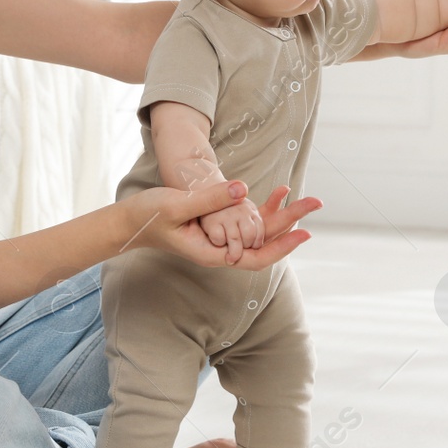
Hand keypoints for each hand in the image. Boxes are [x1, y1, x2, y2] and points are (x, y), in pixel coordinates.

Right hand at [123, 180, 318, 270]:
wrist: (130, 219)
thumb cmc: (148, 215)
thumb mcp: (177, 205)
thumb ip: (209, 199)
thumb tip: (243, 190)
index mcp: (213, 254)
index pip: (256, 257)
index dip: (282, 246)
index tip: (304, 232)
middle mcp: (221, 250)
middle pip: (264, 244)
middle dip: (291, 225)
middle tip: (316, 203)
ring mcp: (220, 240)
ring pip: (258, 232)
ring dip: (281, 215)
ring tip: (304, 197)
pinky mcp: (218, 227)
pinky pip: (246, 221)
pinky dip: (262, 207)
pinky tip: (277, 191)